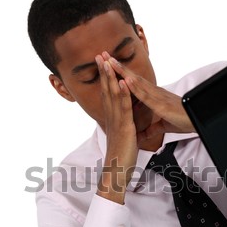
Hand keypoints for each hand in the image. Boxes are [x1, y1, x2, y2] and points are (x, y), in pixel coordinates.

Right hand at [95, 54, 137, 202]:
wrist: (117, 173)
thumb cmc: (121, 157)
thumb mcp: (123, 137)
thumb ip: (124, 126)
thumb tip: (126, 122)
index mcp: (112, 118)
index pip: (107, 93)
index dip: (105, 77)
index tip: (103, 63)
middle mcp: (112, 117)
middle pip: (107, 90)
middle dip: (104, 71)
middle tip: (99, 54)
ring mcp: (117, 122)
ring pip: (113, 96)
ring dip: (111, 77)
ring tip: (107, 61)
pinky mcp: (124, 128)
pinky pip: (124, 108)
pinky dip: (123, 94)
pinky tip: (121, 82)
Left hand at [107, 53, 194, 142]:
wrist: (198, 122)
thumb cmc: (184, 121)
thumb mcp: (163, 126)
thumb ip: (152, 129)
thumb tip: (142, 135)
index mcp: (153, 97)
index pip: (134, 84)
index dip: (121, 75)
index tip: (108, 67)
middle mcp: (154, 93)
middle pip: (133, 78)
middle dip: (118, 67)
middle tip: (104, 56)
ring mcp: (158, 97)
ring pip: (137, 82)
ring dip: (124, 72)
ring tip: (110, 62)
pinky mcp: (161, 105)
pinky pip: (146, 95)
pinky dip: (136, 87)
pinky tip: (127, 80)